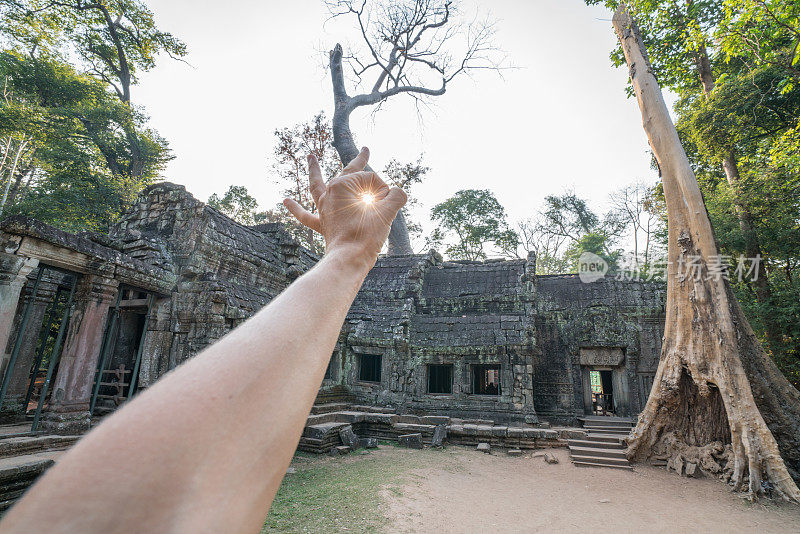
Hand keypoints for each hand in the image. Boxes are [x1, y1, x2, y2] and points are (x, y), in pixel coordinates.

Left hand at [283, 147, 406, 267]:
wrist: (349, 259)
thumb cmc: (367, 234)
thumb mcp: (388, 211)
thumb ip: (396, 196)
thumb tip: (397, 193)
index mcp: (343, 184)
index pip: (372, 180)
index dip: (384, 192)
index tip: (386, 205)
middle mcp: (330, 193)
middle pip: (349, 173)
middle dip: (360, 160)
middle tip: (366, 150)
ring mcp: (324, 208)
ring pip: (317, 185)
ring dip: (314, 171)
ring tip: (310, 157)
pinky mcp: (323, 224)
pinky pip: (306, 216)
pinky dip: (296, 209)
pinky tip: (285, 201)